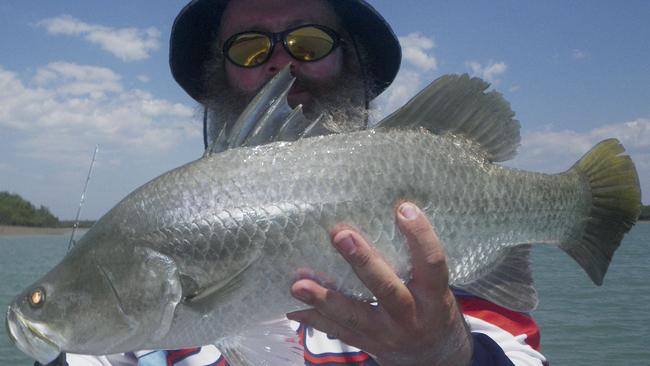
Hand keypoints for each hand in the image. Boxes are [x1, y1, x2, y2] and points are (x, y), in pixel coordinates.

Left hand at [286, 202, 471, 365]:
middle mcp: (411, 316)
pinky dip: (314, 318)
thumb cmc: (433, 309)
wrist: (435, 357)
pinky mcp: (368, 345)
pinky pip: (338, 331)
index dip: (420, 237)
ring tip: (298, 283)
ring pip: (354, 316)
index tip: (404, 208)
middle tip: (340, 235)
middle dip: (362, 262)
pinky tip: (293, 305)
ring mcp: (387, 334)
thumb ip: (414, 262)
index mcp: (434, 296)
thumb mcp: (435, 288)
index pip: (432, 263)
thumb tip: (382, 214)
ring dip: (324, 298)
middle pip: (386, 289)